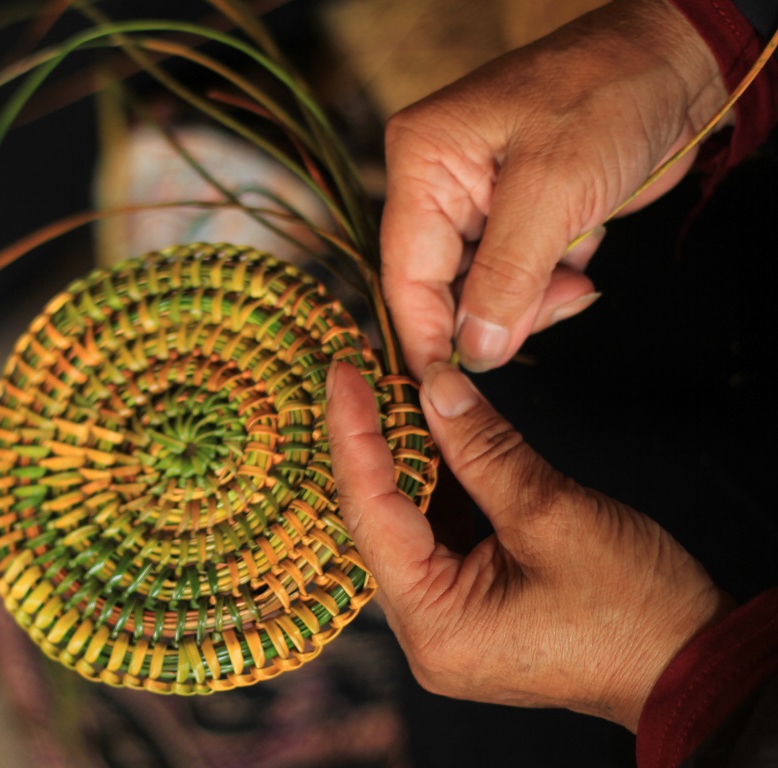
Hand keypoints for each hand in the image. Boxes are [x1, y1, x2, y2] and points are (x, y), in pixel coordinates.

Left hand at [324, 360, 731, 730]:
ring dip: (407, 460)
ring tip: (395, 393)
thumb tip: (436, 386)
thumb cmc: (635, 610)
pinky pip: (437, 537)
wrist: (694, 665)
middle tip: (364, 374)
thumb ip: (481, 448)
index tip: (345, 373)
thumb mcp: (551, 512)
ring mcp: (447, 624)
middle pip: (377, 519)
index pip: (369, 510)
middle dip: (372, 443)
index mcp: (433, 622)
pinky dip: (438, 486)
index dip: (353, 433)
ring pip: (406, 524)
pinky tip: (433, 435)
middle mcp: (425, 632)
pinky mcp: (471, 608)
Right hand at [381, 0, 726, 374]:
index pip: (406, 267)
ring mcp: (482, 199)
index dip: (424, 331)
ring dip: (531, 299)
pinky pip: (520, 275)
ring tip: (574, 282)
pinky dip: (552, 283)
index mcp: (422, 160)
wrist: (675, 64)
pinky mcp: (522, 214)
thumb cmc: (606, 98)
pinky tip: (581, 259)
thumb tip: (475, 352)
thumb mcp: (551, 190)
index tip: (441, 387)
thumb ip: (505, 277)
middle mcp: (441, 182)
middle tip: (546, 313)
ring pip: (485, 287)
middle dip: (494, 311)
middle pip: (444, 283)